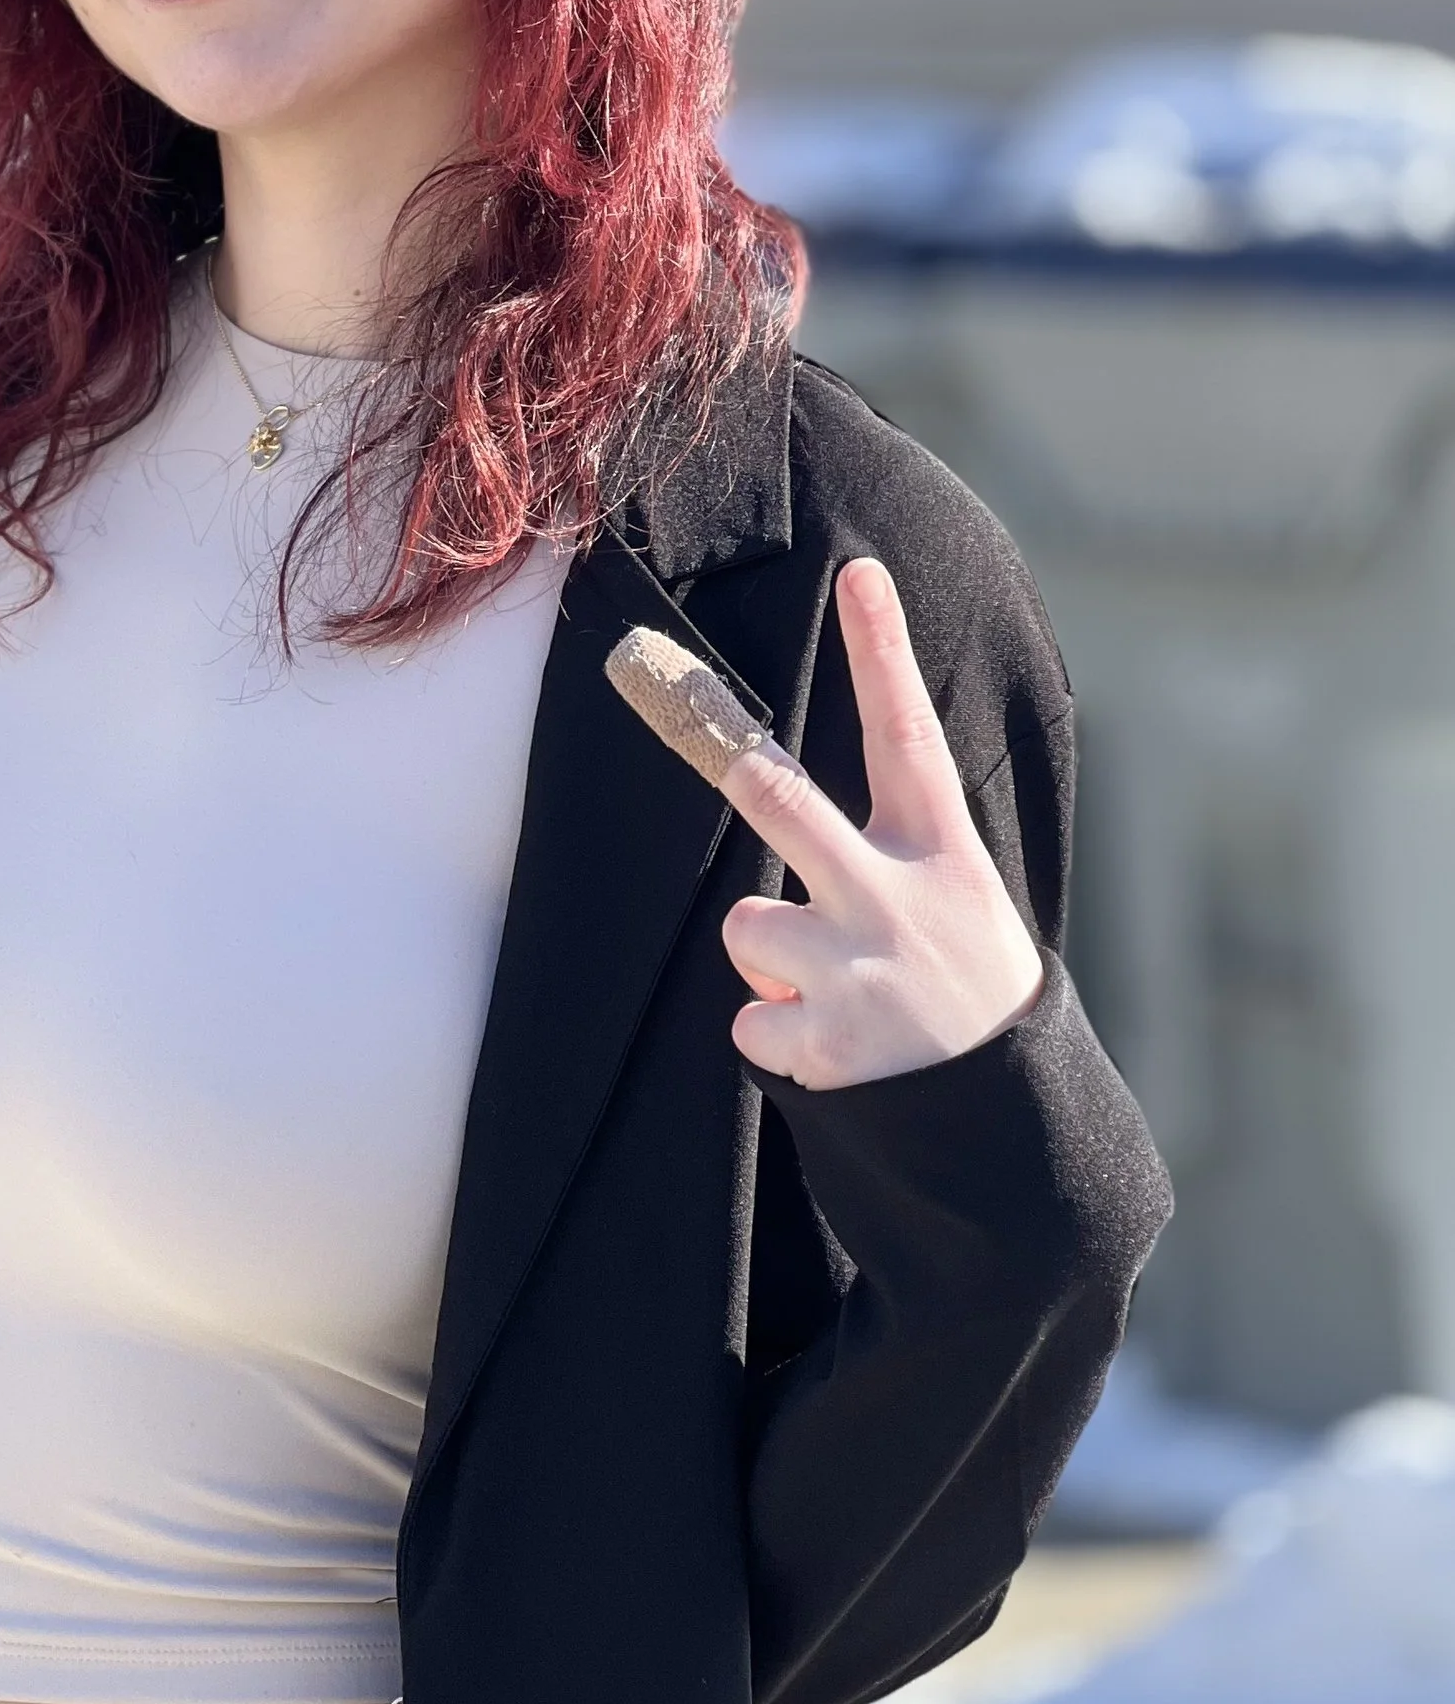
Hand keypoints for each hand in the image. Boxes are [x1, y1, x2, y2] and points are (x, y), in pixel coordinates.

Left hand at [716, 560, 1042, 1089]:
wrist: (1012, 1131)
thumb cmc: (966, 991)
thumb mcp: (957, 903)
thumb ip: (883, 860)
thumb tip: (762, 857)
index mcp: (943, 854)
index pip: (908, 735)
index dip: (884, 651)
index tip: (862, 572)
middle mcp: (900, 899)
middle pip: (783, 806)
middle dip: (733, 766)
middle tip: (690, 715)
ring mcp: (863, 971)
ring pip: (744, 927)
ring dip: (769, 962)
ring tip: (833, 992)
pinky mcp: (831, 1044)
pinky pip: (746, 1022)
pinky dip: (775, 1038)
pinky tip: (835, 1052)